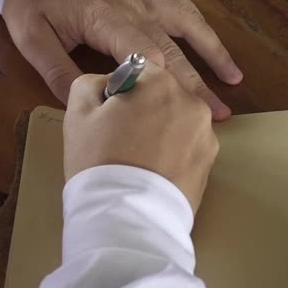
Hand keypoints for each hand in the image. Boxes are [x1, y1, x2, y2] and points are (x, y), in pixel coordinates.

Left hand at [3, 0, 242, 119]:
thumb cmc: (30, 0)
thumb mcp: (32, 39)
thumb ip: (58, 72)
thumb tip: (86, 104)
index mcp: (106, 19)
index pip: (146, 54)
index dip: (168, 84)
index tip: (184, 113)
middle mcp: (131, 7)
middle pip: (174, 46)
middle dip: (198, 82)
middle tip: (218, 112)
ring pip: (186, 21)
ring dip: (212, 49)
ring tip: (233, 76)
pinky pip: (176, 2)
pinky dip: (196, 20)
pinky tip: (206, 35)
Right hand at [63, 62, 218, 212]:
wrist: (125, 218)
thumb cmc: (98, 160)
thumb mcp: (77, 112)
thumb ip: (89, 82)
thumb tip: (107, 83)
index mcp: (160, 82)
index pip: (138, 69)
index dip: (120, 90)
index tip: (109, 114)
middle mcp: (192, 102)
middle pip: (161, 95)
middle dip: (143, 109)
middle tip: (120, 139)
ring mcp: (206, 134)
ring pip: (176, 120)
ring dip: (160, 130)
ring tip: (137, 159)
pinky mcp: (210, 163)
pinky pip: (187, 146)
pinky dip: (172, 153)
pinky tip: (153, 172)